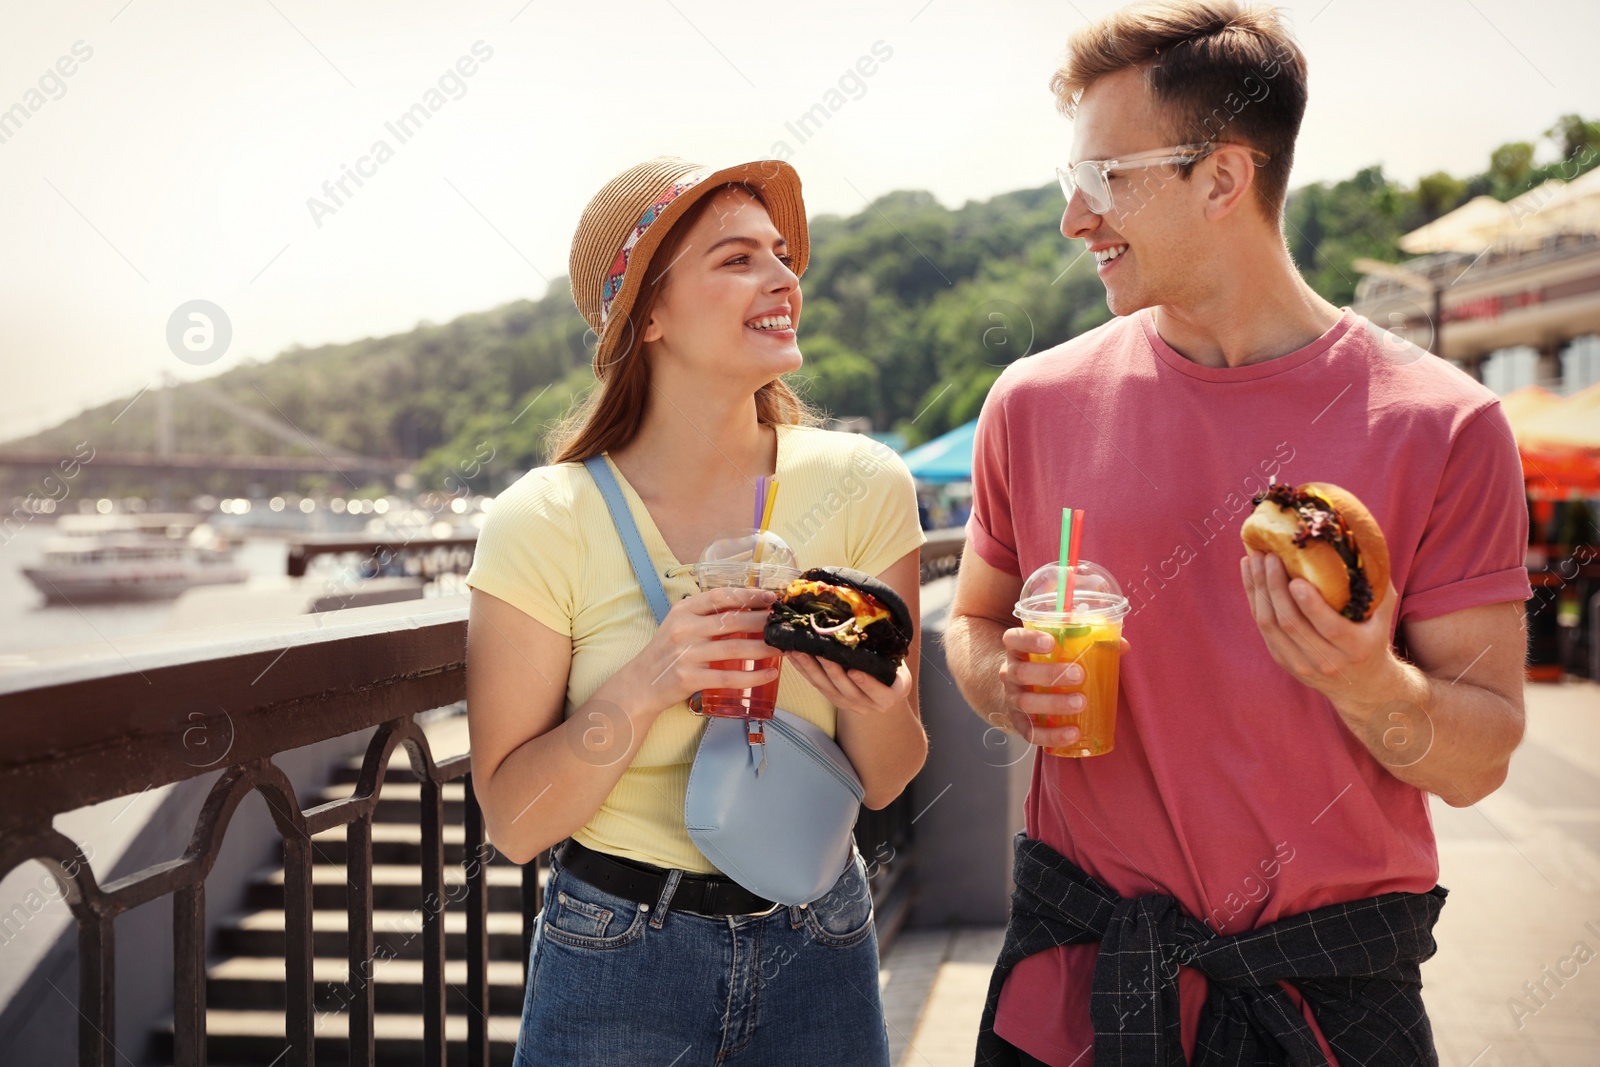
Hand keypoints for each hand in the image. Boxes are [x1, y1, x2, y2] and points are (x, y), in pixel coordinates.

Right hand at [619, 587, 782, 715]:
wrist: (641, 684)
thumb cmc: (666, 652)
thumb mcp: (679, 624)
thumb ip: (706, 615)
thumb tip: (747, 606)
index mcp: (683, 610)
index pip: (721, 596)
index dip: (749, 595)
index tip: (771, 597)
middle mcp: (684, 628)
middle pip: (733, 620)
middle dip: (763, 621)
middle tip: (783, 623)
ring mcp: (687, 654)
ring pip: (735, 648)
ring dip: (764, 648)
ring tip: (784, 647)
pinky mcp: (690, 678)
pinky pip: (729, 677)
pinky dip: (753, 676)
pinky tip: (770, 674)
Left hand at [786, 651, 911, 715]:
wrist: (885, 690)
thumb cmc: (893, 669)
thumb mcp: (897, 662)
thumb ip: (888, 652)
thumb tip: (875, 622)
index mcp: (889, 696)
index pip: (880, 693)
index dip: (867, 683)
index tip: (854, 671)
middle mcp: (869, 705)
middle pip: (847, 690)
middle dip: (831, 670)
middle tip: (819, 652)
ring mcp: (849, 705)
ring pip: (828, 688)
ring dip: (811, 670)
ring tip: (799, 652)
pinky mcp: (833, 700)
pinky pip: (817, 686)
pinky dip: (804, 671)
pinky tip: (793, 657)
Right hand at [995, 627, 1131, 749]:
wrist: (1020, 692)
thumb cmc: (1046, 666)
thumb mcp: (1058, 652)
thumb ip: (1089, 645)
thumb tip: (1123, 646)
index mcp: (1018, 651)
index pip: (1013, 639)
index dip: (1028, 639)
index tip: (1051, 642)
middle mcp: (1009, 674)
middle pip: (1021, 673)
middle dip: (1050, 674)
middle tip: (1079, 675)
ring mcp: (1012, 699)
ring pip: (1026, 703)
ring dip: (1054, 704)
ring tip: (1080, 703)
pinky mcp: (1018, 723)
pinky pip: (1031, 732)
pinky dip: (1051, 735)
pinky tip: (1072, 733)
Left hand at [1239, 548, 1402, 713]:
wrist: (1362, 685)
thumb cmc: (1373, 635)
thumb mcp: (1382, 611)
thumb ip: (1375, 581)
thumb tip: (1360, 539)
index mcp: (1356, 647)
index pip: (1329, 627)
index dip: (1310, 605)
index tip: (1296, 580)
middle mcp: (1327, 660)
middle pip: (1291, 623)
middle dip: (1275, 587)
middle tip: (1269, 556)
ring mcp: (1300, 664)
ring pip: (1270, 625)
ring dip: (1258, 589)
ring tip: (1253, 559)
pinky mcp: (1282, 660)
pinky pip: (1262, 628)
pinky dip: (1254, 599)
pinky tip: (1250, 574)